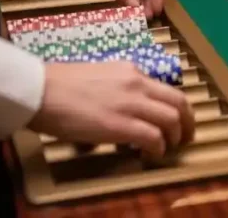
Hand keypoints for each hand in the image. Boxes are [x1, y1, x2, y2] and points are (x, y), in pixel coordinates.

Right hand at [29, 62, 194, 158]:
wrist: (40, 90)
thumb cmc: (59, 85)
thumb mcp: (98, 77)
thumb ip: (115, 90)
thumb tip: (117, 113)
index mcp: (132, 72)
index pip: (166, 88)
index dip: (176, 107)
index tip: (176, 120)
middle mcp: (138, 84)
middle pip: (179, 102)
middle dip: (188, 122)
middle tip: (186, 137)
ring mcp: (131, 103)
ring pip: (172, 119)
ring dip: (175, 137)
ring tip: (170, 148)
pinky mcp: (121, 124)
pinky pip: (153, 137)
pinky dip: (158, 148)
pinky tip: (151, 155)